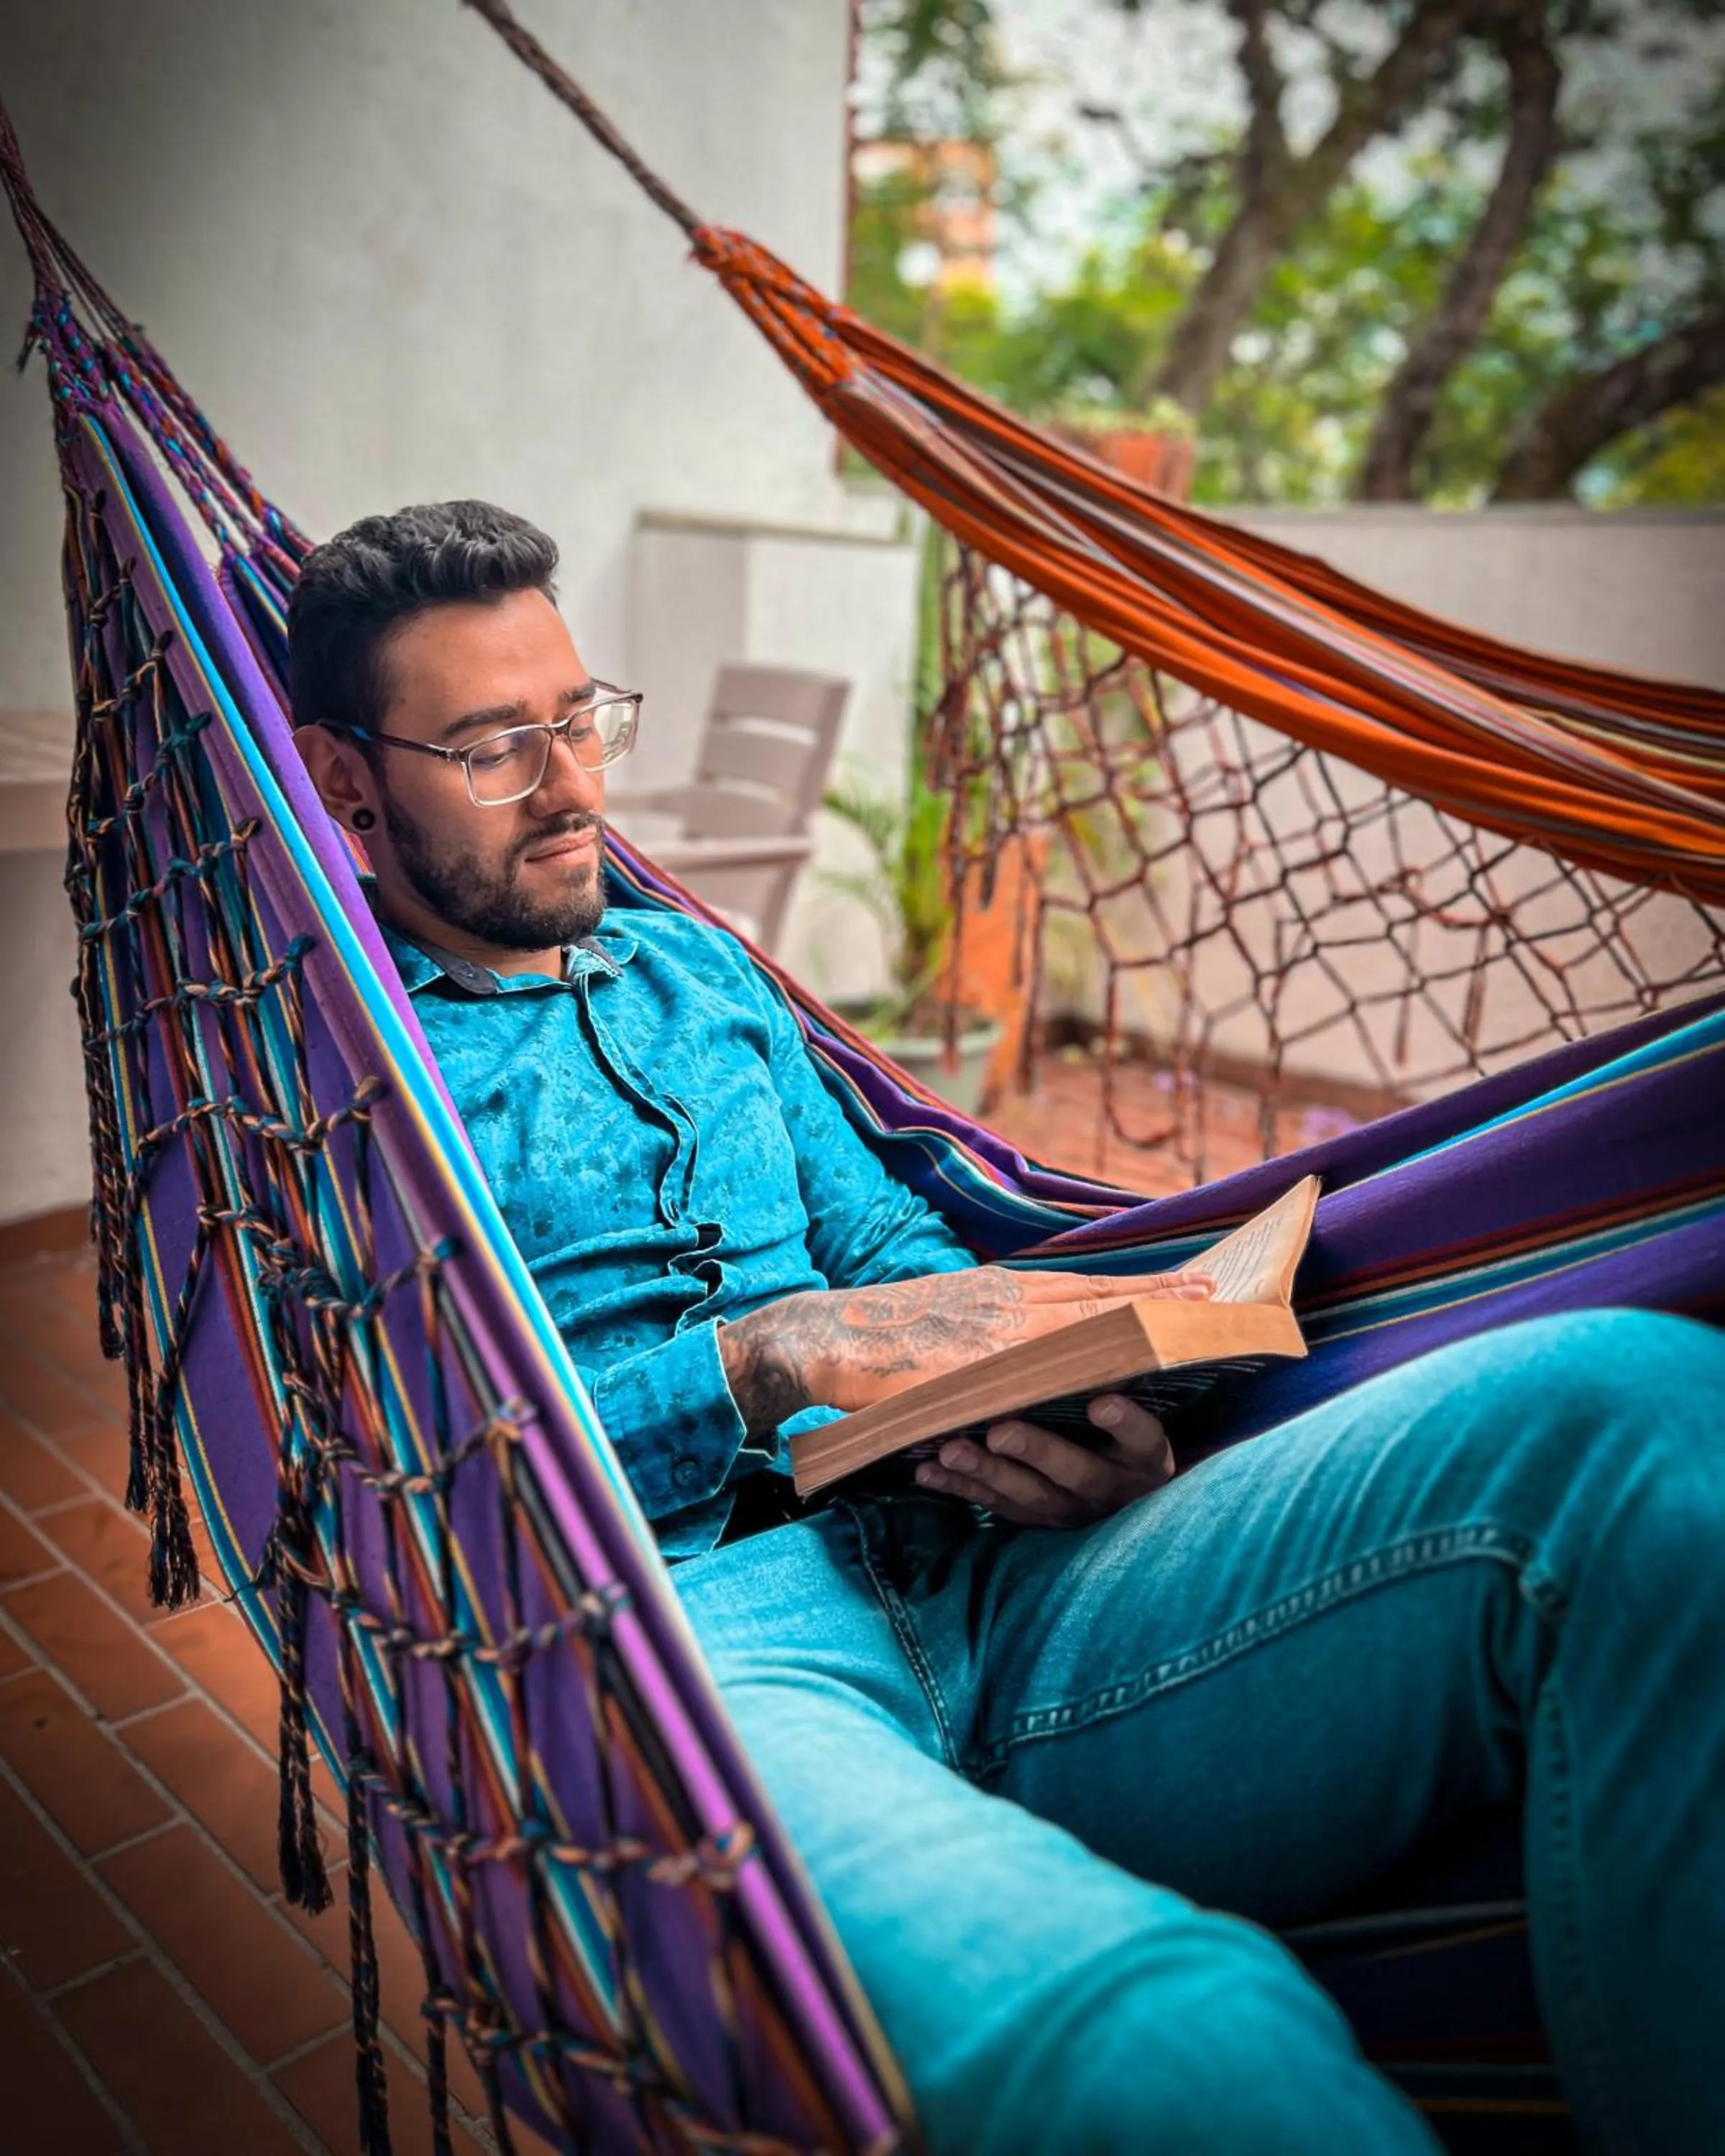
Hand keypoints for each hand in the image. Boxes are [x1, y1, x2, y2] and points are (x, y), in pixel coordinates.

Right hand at [717, 1265, 1211, 1433]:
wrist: (819, 1342)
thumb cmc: (879, 1339)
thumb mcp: (946, 1318)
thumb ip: (993, 1330)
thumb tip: (1039, 1347)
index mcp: (1001, 1296)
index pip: (1089, 1288)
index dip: (1143, 1286)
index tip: (1192, 1281)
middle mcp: (1007, 1307)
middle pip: (1102, 1296)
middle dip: (1163, 1294)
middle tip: (1221, 1292)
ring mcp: (995, 1335)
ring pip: (1087, 1320)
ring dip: (1146, 1319)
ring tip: (1198, 1319)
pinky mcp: (978, 1366)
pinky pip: (1049, 1361)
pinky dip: (1099, 1356)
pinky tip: (1135, 1363)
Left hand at [913, 1394, 1174, 1527]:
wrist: (1123, 1493)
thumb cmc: (1121, 1431)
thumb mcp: (1133, 1412)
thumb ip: (1110, 1379)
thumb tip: (1096, 1327)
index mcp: (1143, 1458)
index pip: (1144, 1439)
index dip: (1126, 1424)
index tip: (1101, 1402)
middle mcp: (1110, 1489)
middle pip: (1076, 1473)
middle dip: (1036, 1452)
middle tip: (1000, 1431)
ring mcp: (1071, 1510)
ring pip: (1028, 1495)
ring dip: (987, 1472)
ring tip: (950, 1450)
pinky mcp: (1035, 1520)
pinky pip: (994, 1505)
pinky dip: (959, 1487)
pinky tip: (926, 1471)